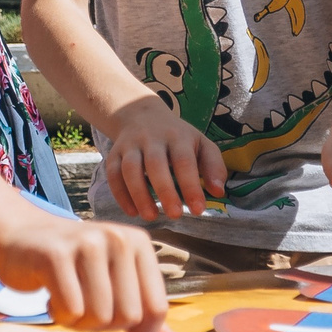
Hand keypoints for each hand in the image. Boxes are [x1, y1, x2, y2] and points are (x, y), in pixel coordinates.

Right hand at [0, 214, 179, 331]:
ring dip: (80, 323)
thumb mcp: (114, 285)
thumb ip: (145, 320)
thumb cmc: (73, 267)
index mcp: (139, 244)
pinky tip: (51, 295)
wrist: (20, 237)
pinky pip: (71, 310)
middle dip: (104, 327)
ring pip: (100, 316)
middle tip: (85, 310)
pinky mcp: (56, 255)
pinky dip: (60, 315)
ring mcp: (87, 244)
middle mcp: (118, 239)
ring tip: (68, 302)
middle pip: (128, 316)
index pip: (156, 308)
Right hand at [103, 98, 225, 219]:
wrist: (141, 114)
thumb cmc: (177, 137)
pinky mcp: (114, 153)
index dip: (191, 186)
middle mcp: (151, 138)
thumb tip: (218, 192)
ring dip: (139, 194)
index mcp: (177, 136)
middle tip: (175, 215)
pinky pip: (113, 174)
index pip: (184, 161)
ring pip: (130, 168)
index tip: (198, 210)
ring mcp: (130, 145)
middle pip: (155, 164)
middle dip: (165, 191)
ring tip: (151, 217)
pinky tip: (132, 212)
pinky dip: (120, 194)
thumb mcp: (201, 144)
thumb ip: (213, 166)